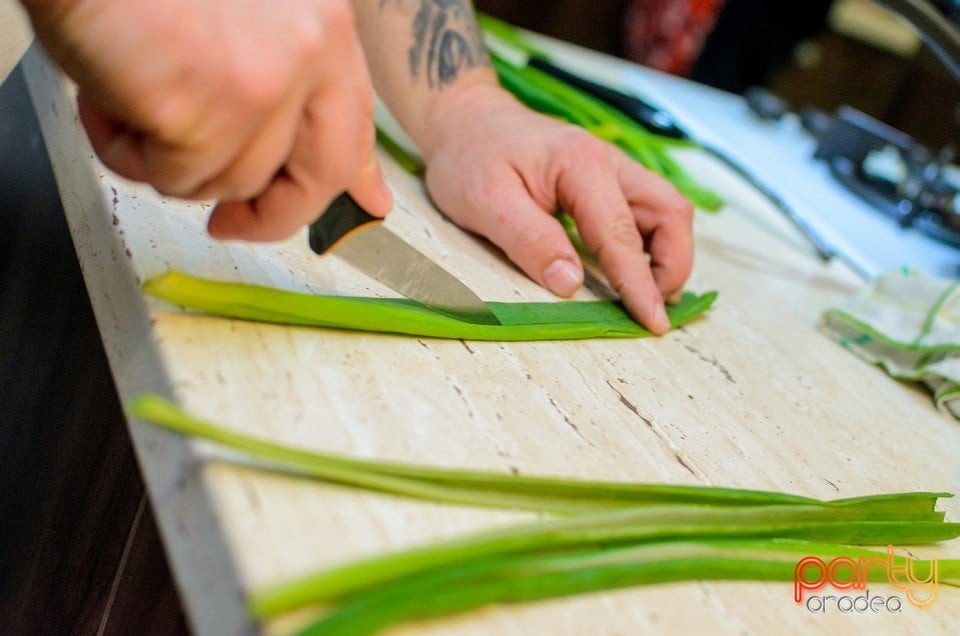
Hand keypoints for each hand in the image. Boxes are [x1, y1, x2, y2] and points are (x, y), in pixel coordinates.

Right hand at [23, 0, 391, 239]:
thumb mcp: (244, 22)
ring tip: (130, 97)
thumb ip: (285, 84)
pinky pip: (175, 178)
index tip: (368, 202)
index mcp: (323, 21)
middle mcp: (310, 49)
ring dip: (171, 160)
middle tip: (228, 225)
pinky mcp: (207, 113)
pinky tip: (109, 99)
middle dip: (272, 216)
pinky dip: (129, 153)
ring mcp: (264, 82)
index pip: (357, 116)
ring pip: (233, 180)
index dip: (356, 171)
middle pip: (319, 175)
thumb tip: (330, 165)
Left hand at [420, 84, 693, 333]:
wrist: (464, 121)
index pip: (622, 234)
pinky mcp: (606, 181)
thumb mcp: (486, 202)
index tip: (652, 323)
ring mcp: (612, 169)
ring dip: (666, 255)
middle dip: (673, 265)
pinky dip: (648, 245)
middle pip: (671, 212)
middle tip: (653, 308)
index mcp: (582, 164)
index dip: (640, 283)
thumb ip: (530, 241)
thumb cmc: (470, 158)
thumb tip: (570, 284)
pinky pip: (644, 213)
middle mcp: (609, 162)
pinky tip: (629, 271)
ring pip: (665, 211)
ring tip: (646, 294)